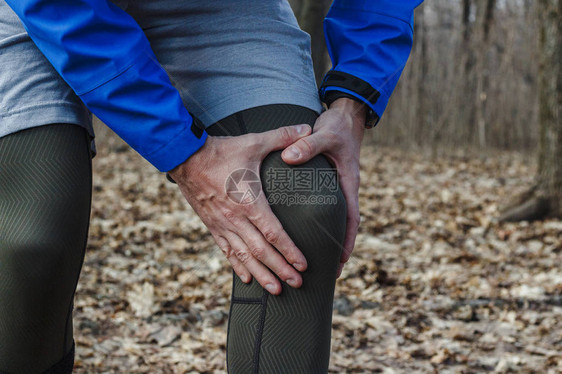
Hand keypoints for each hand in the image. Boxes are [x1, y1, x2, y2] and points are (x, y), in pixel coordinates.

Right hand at [169, 124, 311, 294]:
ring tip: (276, 290)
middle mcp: (235, 218)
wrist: (185, 157)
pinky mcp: (212, 225)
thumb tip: (306, 128)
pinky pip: (226, 251)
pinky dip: (238, 266)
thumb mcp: (253, 142)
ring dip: (261, 274)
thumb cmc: (222, 151)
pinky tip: (247, 278)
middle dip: (280, 269)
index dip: (289, 251)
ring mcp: (222, 224)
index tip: (303, 265)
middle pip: (261, 251)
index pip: (273, 233)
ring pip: (244, 256)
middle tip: (297, 284)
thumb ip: (281, 136)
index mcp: (248, 201)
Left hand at [281, 98, 365, 277]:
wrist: (345, 116)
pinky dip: (319, 222)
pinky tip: (305, 231)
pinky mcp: (328, 183)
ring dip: (328, 238)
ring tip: (317, 260)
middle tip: (329, 272)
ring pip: (334, 218)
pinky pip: (325, 207)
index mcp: (348, 183)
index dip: (346, 240)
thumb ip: (307, 144)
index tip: (341, 261)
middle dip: (337, 248)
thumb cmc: (337, 126)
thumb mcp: (324, 134)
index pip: (351, 218)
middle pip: (344, 225)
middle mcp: (344, 189)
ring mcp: (336, 187)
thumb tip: (289, 156)